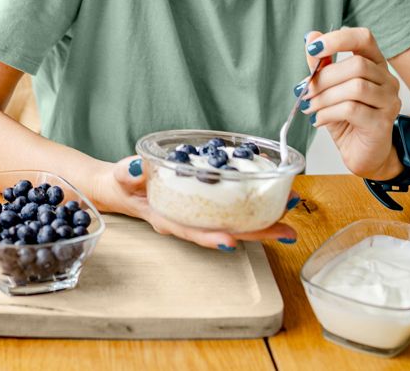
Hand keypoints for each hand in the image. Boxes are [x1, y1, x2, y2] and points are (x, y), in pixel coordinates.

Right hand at [85, 156, 299, 250]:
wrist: (121, 187)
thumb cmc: (122, 183)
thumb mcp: (120, 176)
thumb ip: (127, 173)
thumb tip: (137, 168)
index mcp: (167, 218)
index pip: (192, 230)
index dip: (211, 237)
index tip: (232, 241)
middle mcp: (187, 220)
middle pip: (224, 230)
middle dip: (256, 232)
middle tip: (286, 231)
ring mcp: (198, 213)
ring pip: (233, 220)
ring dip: (262, 219)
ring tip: (289, 213)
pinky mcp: (205, 203)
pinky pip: (231, 207)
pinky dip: (251, 203)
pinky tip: (271, 197)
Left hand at [301, 28, 401, 178]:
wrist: (365, 154)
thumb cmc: (348, 119)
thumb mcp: (330, 89)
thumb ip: (322, 65)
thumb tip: (311, 36)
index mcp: (375, 64)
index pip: (364, 38)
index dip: (338, 39)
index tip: (313, 49)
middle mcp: (388, 80)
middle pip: (357, 65)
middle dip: (324, 78)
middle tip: (304, 91)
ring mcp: (389, 101)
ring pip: (355, 88)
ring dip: (324, 97)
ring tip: (310, 107)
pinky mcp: (383, 123)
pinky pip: (352, 110)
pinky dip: (328, 113)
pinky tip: (319, 120)